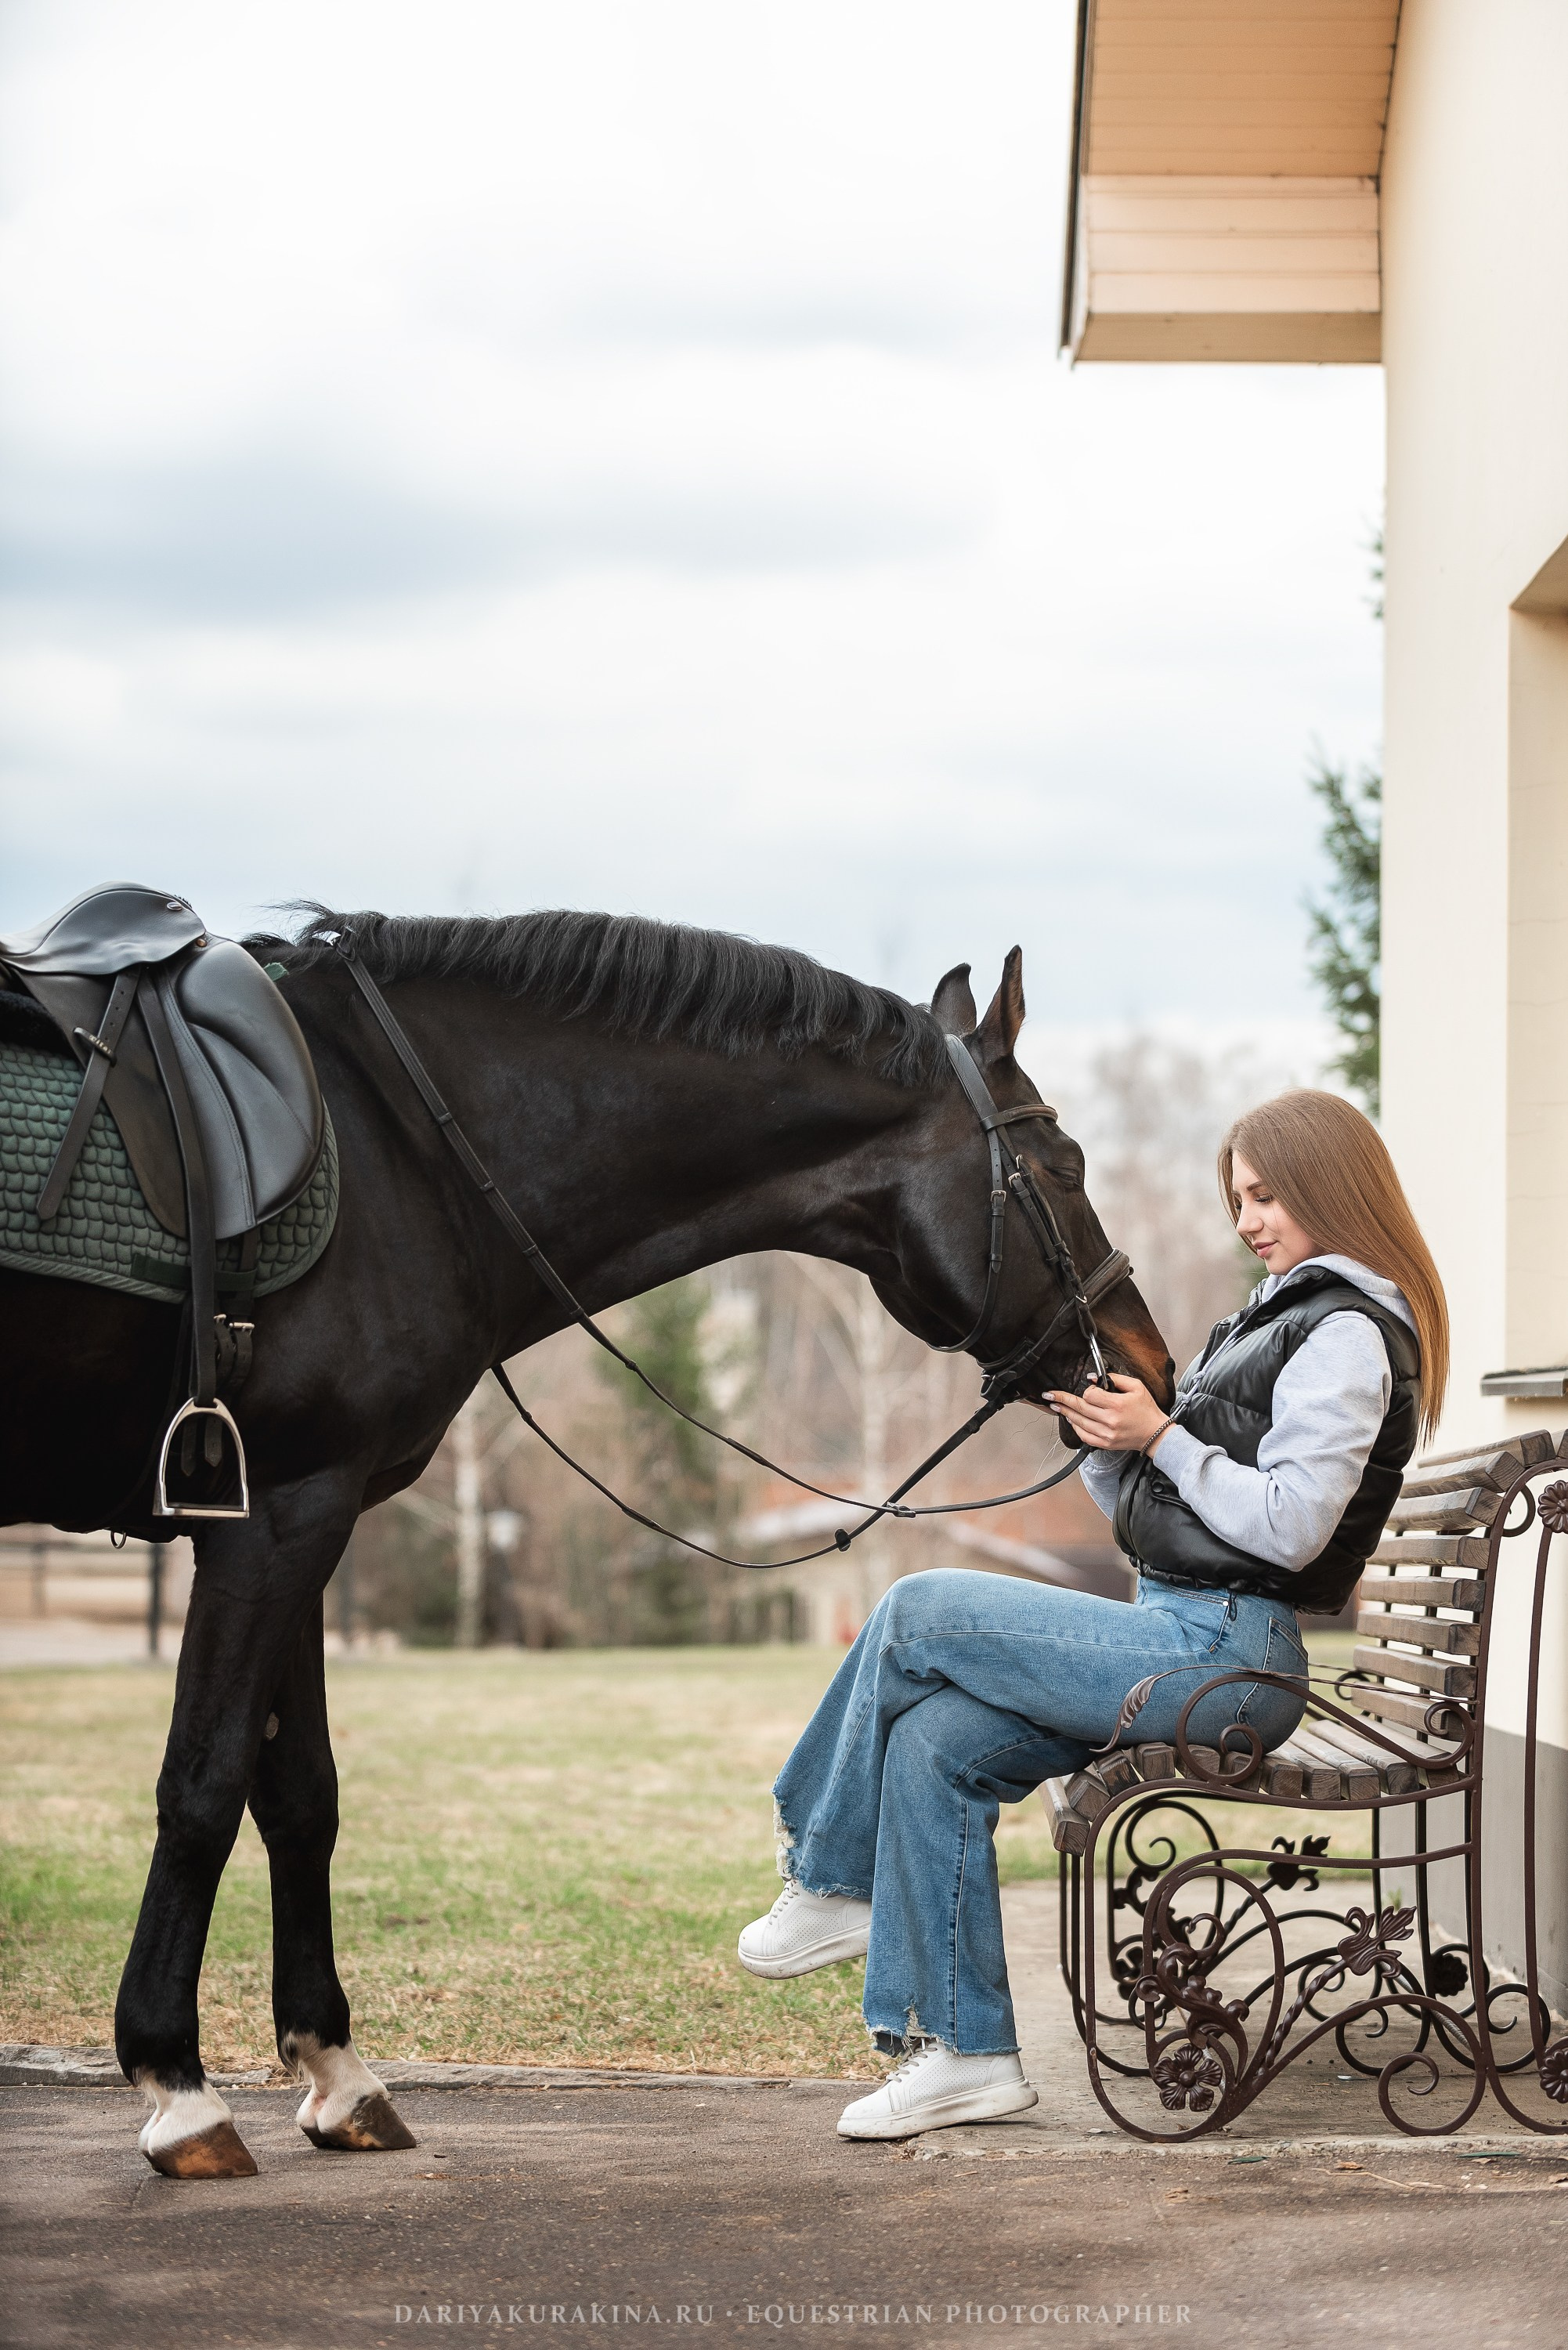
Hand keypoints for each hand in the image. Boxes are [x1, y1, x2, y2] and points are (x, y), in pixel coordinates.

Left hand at [1045, 1373, 1170, 1454]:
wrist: (1155, 1434)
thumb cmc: (1147, 1410)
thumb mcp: (1136, 1387)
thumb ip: (1115, 1378)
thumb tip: (1093, 1378)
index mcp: (1117, 1405)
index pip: (1090, 1395)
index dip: (1087, 1390)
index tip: (1090, 1389)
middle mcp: (1110, 1421)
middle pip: (1079, 1408)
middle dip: (1062, 1400)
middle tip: (1049, 1395)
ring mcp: (1106, 1434)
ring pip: (1078, 1422)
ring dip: (1065, 1413)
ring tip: (1056, 1406)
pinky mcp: (1105, 1444)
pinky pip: (1084, 1436)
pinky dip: (1075, 1427)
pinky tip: (1070, 1420)